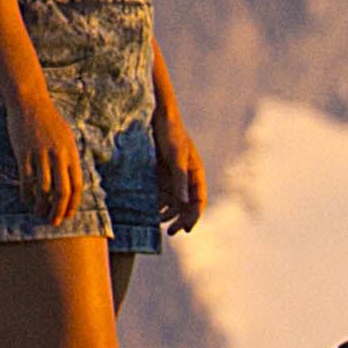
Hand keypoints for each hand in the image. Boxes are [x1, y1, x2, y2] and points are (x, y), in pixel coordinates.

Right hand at [8, 82, 89, 227]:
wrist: (30, 102)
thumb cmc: (49, 121)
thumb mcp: (67, 138)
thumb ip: (69, 158)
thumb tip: (72, 179)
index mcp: (71, 154)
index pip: (76, 185)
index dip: (73, 203)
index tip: (68, 214)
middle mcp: (58, 156)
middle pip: (62, 191)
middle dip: (58, 210)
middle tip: (54, 221)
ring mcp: (40, 155)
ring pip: (43, 188)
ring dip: (41, 205)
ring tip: (39, 213)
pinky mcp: (23, 153)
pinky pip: (26, 179)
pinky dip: (26, 193)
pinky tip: (26, 200)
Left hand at [154, 93, 209, 236]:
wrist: (155, 114)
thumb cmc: (170, 133)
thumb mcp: (175, 156)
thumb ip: (179, 178)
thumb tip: (184, 202)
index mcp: (195, 173)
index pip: (199, 200)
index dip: (194, 216)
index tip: (186, 229)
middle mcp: (185, 176)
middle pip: (187, 204)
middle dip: (181, 219)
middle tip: (172, 232)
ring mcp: (172, 175)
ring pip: (173, 201)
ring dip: (168, 213)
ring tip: (158, 222)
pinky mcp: (159, 172)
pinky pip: (160, 192)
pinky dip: (157, 202)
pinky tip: (149, 209)